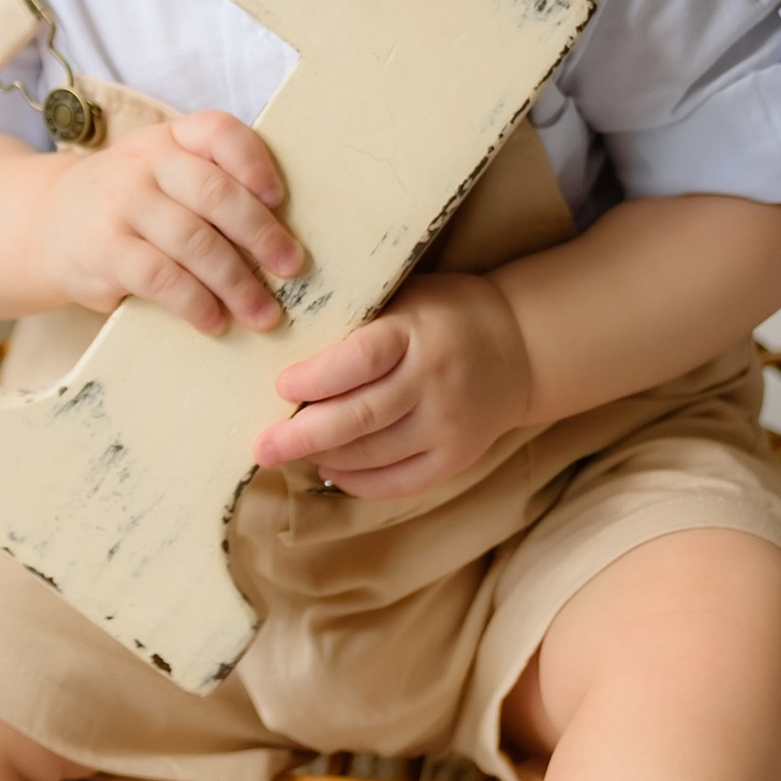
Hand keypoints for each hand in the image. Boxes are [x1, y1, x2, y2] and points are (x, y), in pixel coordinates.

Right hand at [31, 111, 303, 337]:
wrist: (47, 223)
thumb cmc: (131, 203)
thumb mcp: (162, 174)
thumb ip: (211, 185)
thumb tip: (283, 241)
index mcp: (170, 139)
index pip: (217, 131)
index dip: (254, 162)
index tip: (280, 199)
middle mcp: (145, 164)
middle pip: (214, 193)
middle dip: (261, 234)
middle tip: (292, 268)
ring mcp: (121, 206)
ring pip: (193, 242)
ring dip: (237, 282)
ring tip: (264, 314)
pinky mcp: (103, 252)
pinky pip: (160, 278)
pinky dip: (195, 303)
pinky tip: (215, 321)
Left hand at [252, 271, 533, 498]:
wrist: (518, 346)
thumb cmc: (443, 314)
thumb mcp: (406, 298)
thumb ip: (359, 324)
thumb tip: (286, 350)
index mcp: (418, 333)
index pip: (360, 362)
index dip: (316, 378)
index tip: (279, 385)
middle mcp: (435, 382)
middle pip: (360, 417)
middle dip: (303, 435)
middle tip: (261, 447)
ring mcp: (449, 425)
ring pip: (373, 454)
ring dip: (324, 456)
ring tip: (286, 453)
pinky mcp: (456, 458)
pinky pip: (399, 482)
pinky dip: (357, 481)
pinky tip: (329, 470)